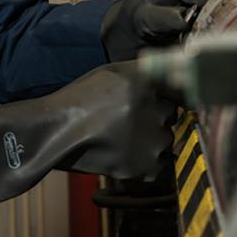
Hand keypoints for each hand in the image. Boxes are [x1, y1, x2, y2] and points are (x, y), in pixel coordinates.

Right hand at [0, 61, 174, 205]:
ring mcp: (155, 140)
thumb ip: (146, 72)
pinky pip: (157, 164)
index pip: (179, 87)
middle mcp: (158, 109)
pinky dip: (143, 161)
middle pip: (170, 114)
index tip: (154, 100)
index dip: (166, 94)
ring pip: (164, 140)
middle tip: (127, 119)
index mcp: (150, 82)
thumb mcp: (113, 73)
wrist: (57, 132)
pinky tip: (121, 152)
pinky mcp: (149, 167)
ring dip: (150, 140)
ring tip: (120, 137)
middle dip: (155, 117)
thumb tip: (175, 70)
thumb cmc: (80, 99)